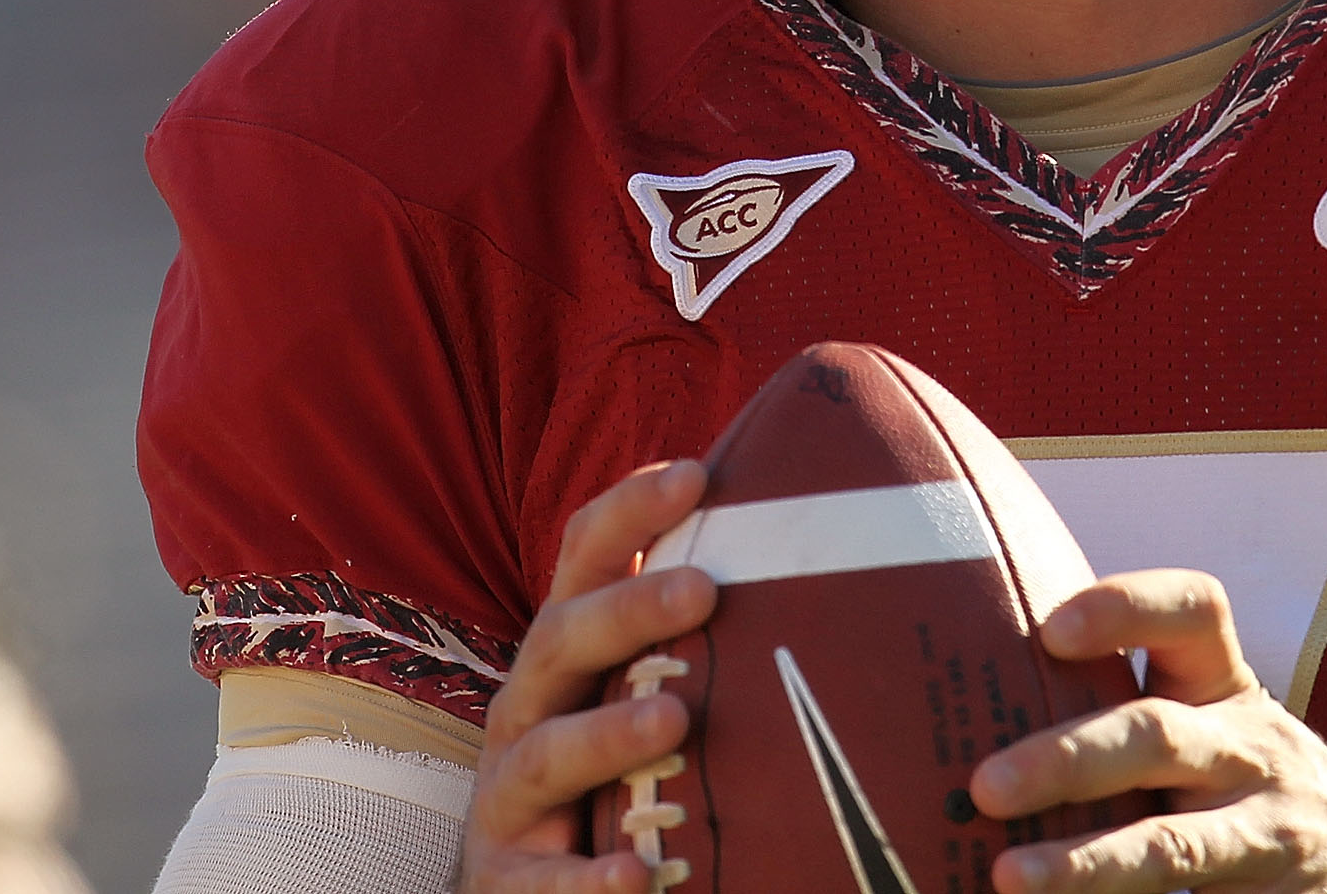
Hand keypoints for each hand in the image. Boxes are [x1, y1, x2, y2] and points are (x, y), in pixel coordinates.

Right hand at [463, 460, 717, 893]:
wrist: (525, 886)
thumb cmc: (604, 769)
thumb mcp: (631, 690)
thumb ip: (693, 635)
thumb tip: (819, 560)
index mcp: (563, 653)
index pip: (581, 561)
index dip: (629, 511)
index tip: (697, 474)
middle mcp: (527, 709)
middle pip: (561, 639)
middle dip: (627, 609)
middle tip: (704, 587)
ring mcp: (508, 794)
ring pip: (546, 754)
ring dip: (606, 734)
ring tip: (673, 719)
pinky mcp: (507, 878)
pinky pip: (542, 882)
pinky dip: (585, 881)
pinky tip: (636, 876)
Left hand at [968, 570, 1326, 893]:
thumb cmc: (1238, 775)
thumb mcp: (1208, 721)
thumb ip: (1123, 707)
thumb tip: (961, 714)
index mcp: (1227, 687)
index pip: (1195, 611)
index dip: (1126, 607)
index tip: (1050, 631)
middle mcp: (1254, 750)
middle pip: (1159, 735)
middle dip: (1069, 757)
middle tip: (985, 786)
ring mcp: (1271, 834)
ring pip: (1176, 846)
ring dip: (1089, 863)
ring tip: (1010, 876)